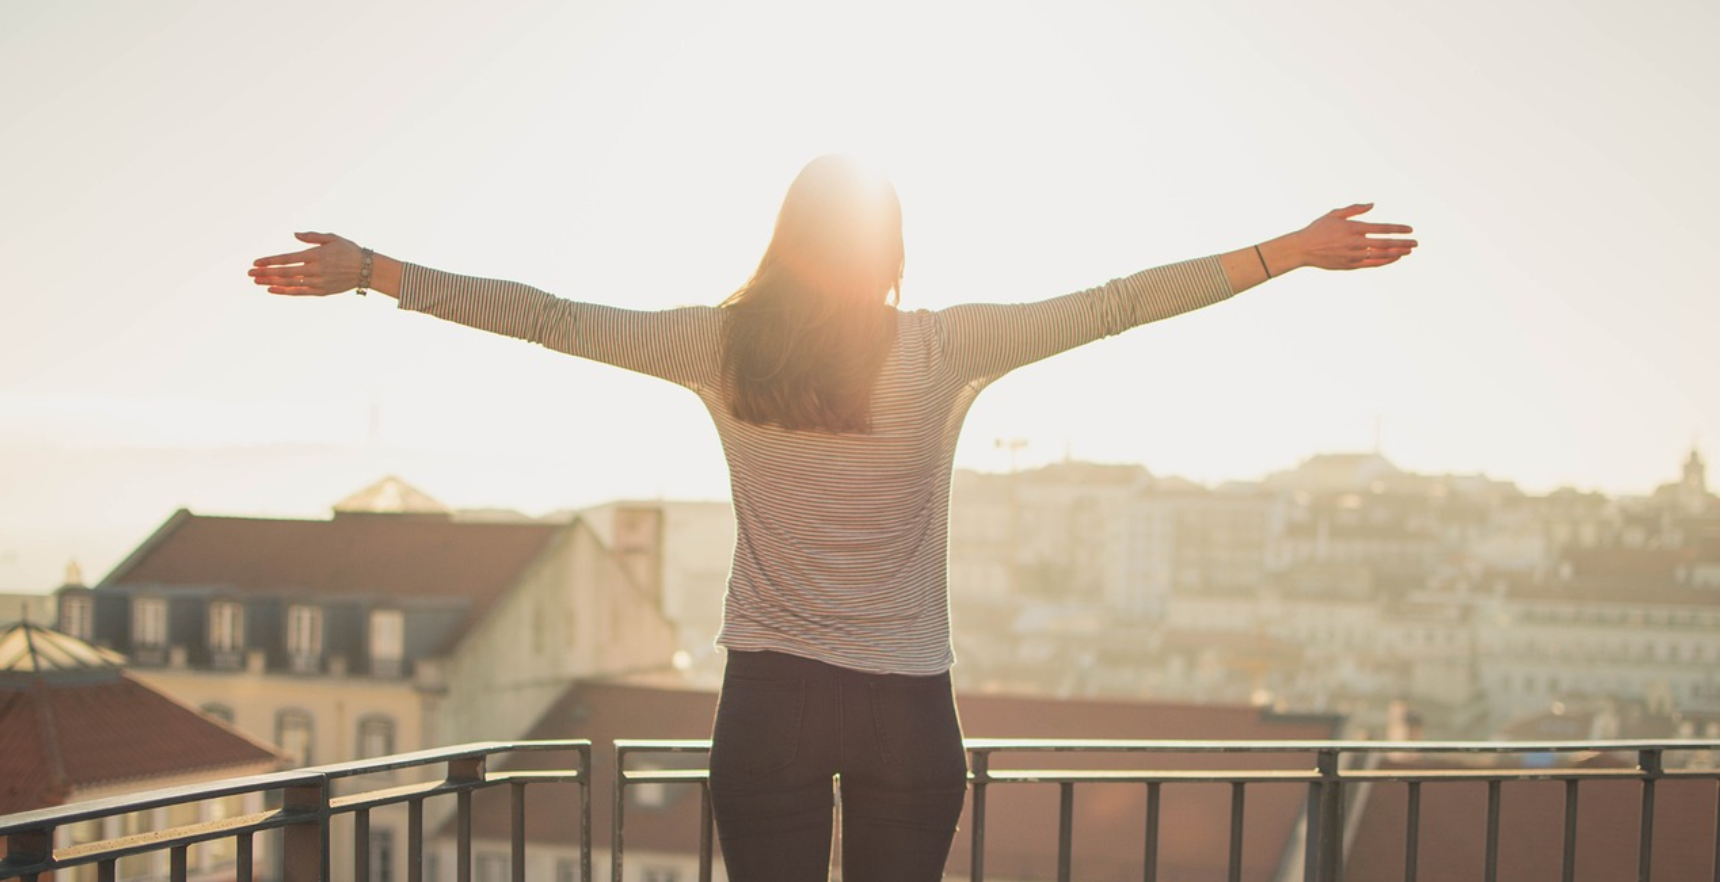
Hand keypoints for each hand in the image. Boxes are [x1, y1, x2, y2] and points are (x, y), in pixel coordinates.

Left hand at [249, 232, 363, 294]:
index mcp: (316, 255)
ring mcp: (318, 282)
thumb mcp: (332, 238)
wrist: (367, 269)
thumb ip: (312, 237)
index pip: (287, 258)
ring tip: (257, 281)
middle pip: (285, 272)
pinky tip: (272, 290)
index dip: (270, 261)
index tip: (256, 262)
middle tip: (250, 273)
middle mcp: (315, 270)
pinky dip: (285, 291)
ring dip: (271, 282)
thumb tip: (294, 235)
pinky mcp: (321, 291)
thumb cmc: (349, 250)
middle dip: (265, 273)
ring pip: (290, 283)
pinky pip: (299, 292)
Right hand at [1287, 204, 1416, 270]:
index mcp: (1353, 228)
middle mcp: (1356, 243)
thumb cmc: (1318, 229)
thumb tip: (1372, 204)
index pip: (1382, 228)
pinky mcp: (1350, 265)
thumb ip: (1354, 209)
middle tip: (1416, 243)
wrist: (1302, 249)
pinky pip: (1372, 264)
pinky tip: (1393, 258)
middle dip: (1403, 243)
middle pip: (1386, 243)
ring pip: (1381, 255)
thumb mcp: (1335, 214)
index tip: (1410, 230)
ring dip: (1397, 253)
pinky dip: (1385, 261)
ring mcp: (1354, 256)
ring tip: (1408, 251)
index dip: (1398, 229)